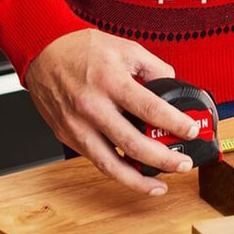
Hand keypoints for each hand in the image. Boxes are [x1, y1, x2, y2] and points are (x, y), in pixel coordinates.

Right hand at [25, 29, 203, 195]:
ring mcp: (77, 125)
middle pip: (134, 144)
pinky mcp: (67, 136)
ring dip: (139, 180)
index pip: (151, 109)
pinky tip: (133, 175)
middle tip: (183, 164)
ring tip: (160, 185)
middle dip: (165, 159)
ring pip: (111, 165)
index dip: (176, 124)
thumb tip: (173, 86)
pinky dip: (117, 171)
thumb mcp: (125, 48)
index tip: (192, 131)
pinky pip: (96, 160)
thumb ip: (153, 68)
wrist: (42, 51)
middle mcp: (92, 106)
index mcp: (110, 81)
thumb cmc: (80, 49)